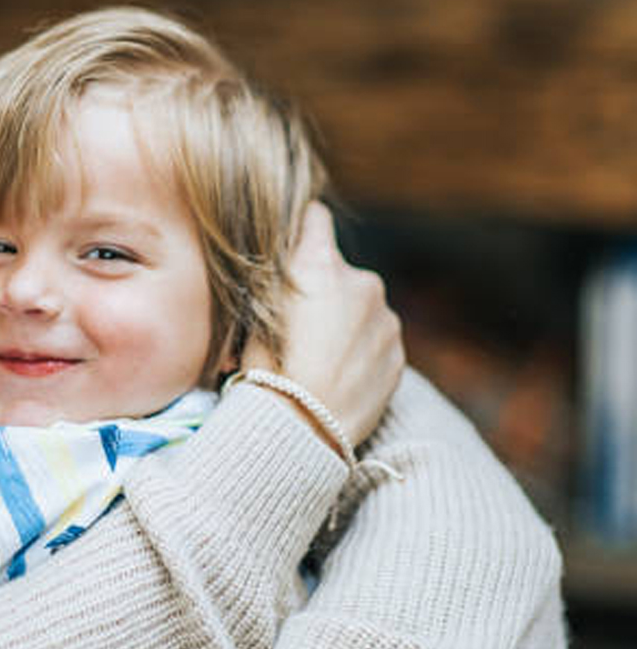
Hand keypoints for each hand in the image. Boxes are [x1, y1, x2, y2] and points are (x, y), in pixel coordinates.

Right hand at [241, 203, 403, 445]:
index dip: (301, 229)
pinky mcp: (397, 353)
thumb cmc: (266, 371)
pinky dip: (359, 352)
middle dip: (322, 291)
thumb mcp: (251, 315)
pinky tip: (336, 376)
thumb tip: (280, 259)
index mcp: (319, 266)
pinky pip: (375, 341)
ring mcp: (385, 319)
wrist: (302, 430)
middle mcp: (361, 283)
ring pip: (360, 309)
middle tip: (296, 327)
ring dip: (343, 324)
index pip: (315, 218)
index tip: (293, 244)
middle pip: (339, 271)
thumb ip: (271, 280)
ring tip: (317, 360)